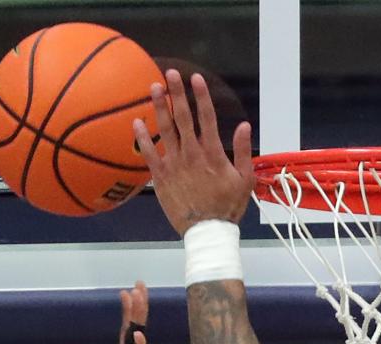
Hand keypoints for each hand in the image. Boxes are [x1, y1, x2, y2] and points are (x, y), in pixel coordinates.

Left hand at [134, 70, 252, 236]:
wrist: (207, 232)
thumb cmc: (227, 208)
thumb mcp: (244, 181)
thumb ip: (243, 152)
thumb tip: (244, 126)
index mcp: (212, 153)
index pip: (207, 118)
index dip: (201, 96)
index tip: (195, 78)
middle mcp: (192, 153)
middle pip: (183, 117)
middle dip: (177, 93)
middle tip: (170, 74)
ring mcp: (175, 163)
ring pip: (165, 129)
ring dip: (159, 107)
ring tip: (154, 88)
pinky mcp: (161, 176)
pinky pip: (149, 153)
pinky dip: (142, 137)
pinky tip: (136, 121)